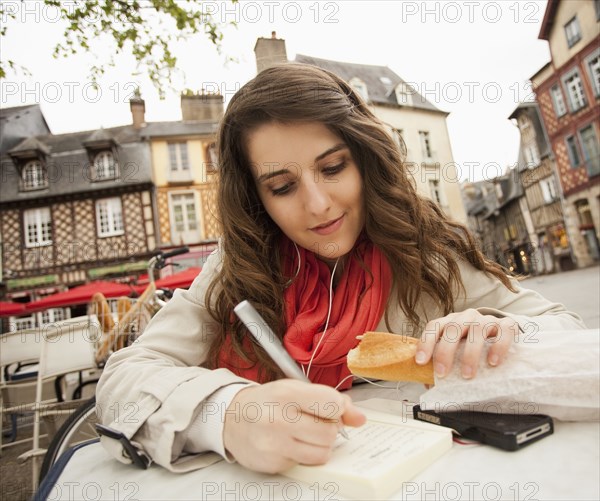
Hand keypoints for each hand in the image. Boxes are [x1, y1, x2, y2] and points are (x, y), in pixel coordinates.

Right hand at [223, 379, 365, 473]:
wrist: (232, 418)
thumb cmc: (268, 401)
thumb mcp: (297, 389)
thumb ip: (331, 400)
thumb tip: (359, 418)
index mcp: (287, 394)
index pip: (332, 404)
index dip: (336, 408)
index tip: (328, 407)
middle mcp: (279, 419)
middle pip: (330, 432)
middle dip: (329, 428)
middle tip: (315, 422)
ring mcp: (275, 444)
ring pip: (323, 452)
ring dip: (320, 444)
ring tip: (305, 433)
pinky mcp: (273, 463)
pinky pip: (306, 464)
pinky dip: (305, 455)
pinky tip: (292, 443)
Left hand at [415, 309, 518, 378]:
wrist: (503, 333)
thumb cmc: (474, 345)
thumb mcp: (458, 350)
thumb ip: (445, 363)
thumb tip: (429, 384)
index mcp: (450, 322)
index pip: (434, 327)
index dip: (426, 343)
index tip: (420, 362)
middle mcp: (467, 317)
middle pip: (453, 328)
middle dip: (445, 351)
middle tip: (442, 373)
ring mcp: (487, 319)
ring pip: (477, 330)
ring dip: (470, 354)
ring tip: (468, 375)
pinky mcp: (507, 325)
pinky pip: (504, 332)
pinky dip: (498, 347)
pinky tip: (493, 362)